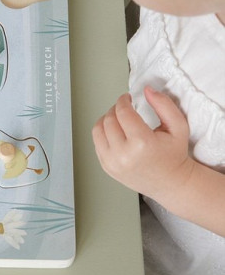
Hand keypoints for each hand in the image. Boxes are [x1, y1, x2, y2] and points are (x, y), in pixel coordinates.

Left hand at [92, 86, 194, 202]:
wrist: (172, 183)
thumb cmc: (175, 155)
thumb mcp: (178, 126)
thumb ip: (163, 104)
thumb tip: (147, 90)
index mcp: (142, 143)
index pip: (122, 112)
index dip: (123, 100)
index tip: (127, 98)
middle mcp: (124, 155)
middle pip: (109, 119)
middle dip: (115, 109)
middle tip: (123, 107)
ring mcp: (113, 163)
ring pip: (98, 130)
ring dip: (106, 119)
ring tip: (117, 118)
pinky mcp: (107, 168)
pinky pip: (96, 143)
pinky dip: (102, 133)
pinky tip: (114, 131)